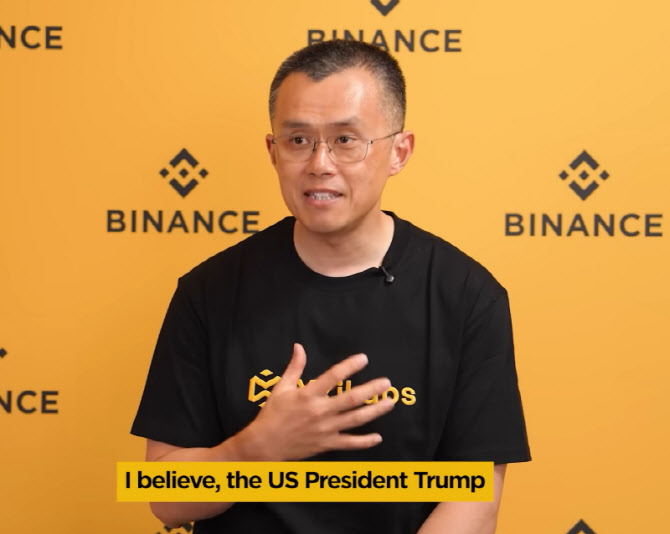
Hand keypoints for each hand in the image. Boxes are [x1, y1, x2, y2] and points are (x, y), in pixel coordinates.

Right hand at [240, 343, 394, 460]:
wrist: (264, 445)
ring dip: (374, 411)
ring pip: (355, 420)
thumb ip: (294, 367)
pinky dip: (364, 442)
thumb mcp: (281, 388)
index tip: (363, 359)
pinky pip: (349, 443)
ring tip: (389, 403)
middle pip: (351, 399)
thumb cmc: (272, 414)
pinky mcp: (326, 444)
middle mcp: (320, 411)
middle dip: (371, 390)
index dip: (350, 366)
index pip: (333, 377)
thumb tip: (299, 346)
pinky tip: (377, 437)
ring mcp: (325, 429)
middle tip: (386, 383)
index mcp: (308, 395)